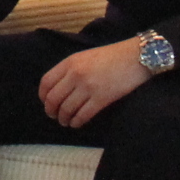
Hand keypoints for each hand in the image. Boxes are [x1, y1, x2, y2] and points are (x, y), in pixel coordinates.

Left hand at [37, 37, 151, 129]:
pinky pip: (82, 115)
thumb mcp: (86, 56)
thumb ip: (71, 69)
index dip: (43, 96)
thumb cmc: (112, 56)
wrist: (136, 57)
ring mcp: (88, 87)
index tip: (45, 103)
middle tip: (54, 116)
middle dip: (51, 111)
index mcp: (70, 62)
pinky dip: (77, 122)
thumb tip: (59, 88)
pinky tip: (77, 123)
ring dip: (63, 119)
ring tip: (66, 122)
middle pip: (53, 98)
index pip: (46, 82)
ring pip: (66, 109)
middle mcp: (75, 74)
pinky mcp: (101, 99)